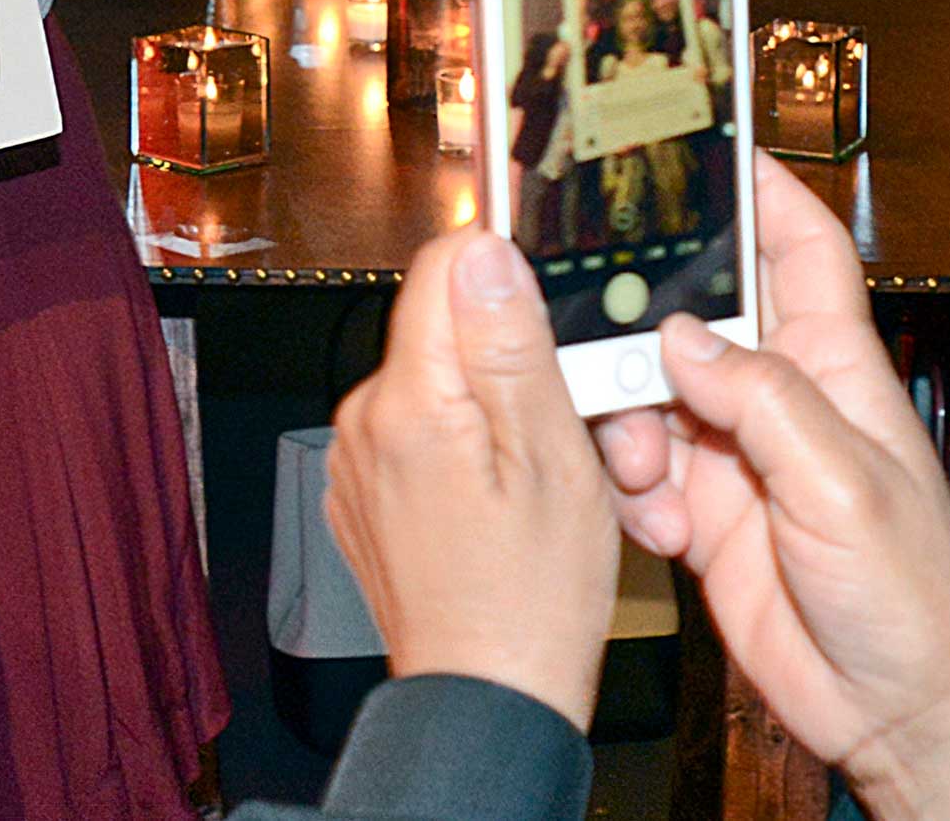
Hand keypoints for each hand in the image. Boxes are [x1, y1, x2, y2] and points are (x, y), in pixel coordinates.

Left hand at [322, 226, 620, 726]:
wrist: (487, 698)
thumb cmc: (529, 602)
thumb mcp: (551, 458)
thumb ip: (511, 345)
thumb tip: (485, 250)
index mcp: (410, 402)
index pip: (445, 266)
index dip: (510, 276)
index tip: (557, 318)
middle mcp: (367, 422)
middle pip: (452, 334)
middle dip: (525, 364)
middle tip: (588, 430)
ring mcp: (361, 461)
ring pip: (447, 389)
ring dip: (506, 413)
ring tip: (558, 479)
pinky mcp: (369, 494)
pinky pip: (427, 437)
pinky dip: (475, 452)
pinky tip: (517, 501)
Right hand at [594, 155, 949, 820]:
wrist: (897, 712)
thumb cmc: (916, 600)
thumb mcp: (845, 485)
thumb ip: (763, 401)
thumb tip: (683, 338)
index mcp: (835, 370)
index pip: (800, 251)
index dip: (758, 193)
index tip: (702, 148)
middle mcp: (782, 402)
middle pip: (693, 320)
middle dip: (640, 329)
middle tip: (601, 348)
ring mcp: (738, 460)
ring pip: (647, 398)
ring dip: (626, 428)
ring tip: (648, 474)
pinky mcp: (703, 517)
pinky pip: (636, 475)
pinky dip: (627, 495)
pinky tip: (654, 528)